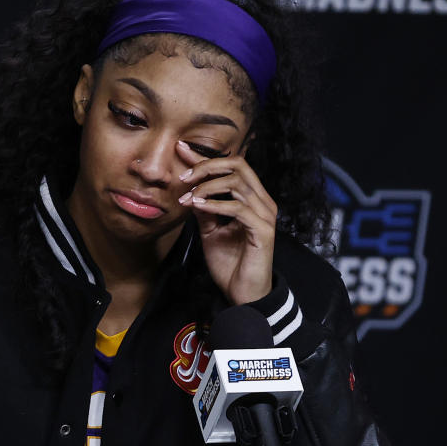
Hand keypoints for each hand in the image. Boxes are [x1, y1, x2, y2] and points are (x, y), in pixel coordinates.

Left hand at [176, 140, 276, 304]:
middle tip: (184, 177)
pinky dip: (216, 205)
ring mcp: (265, 215)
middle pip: (239, 165)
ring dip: (207, 187)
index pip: (233, 167)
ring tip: (188, 198)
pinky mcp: (263, 231)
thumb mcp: (210, 232)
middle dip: (208, 166)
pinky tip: (198, 207)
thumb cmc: (230, 263)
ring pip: (237, 183)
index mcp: (253, 199)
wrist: (242, 294)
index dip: (206, 158)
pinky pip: (239, 208)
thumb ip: (204, 210)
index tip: (181, 151)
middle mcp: (263, 202)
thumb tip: (190, 191)